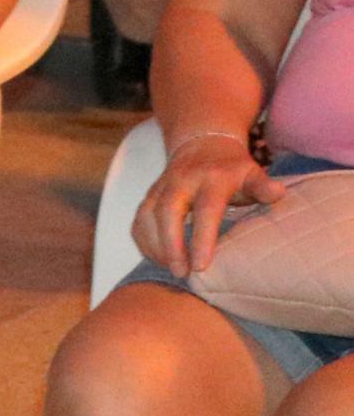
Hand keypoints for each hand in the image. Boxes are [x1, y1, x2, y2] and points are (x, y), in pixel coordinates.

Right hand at [135, 130, 284, 274]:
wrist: (201, 143)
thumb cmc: (232, 168)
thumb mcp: (252, 172)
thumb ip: (262, 185)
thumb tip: (277, 193)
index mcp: (211, 178)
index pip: (205, 209)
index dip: (202, 238)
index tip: (201, 266)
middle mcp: (181, 180)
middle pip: (167, 211)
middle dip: (170, 244)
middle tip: (181, 273)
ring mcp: (161, 186)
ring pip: (147, 215)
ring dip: (155, 245)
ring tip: (171, 269)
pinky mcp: (149, 195)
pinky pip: (139, 219)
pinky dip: (144, 240)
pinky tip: (157, 258)